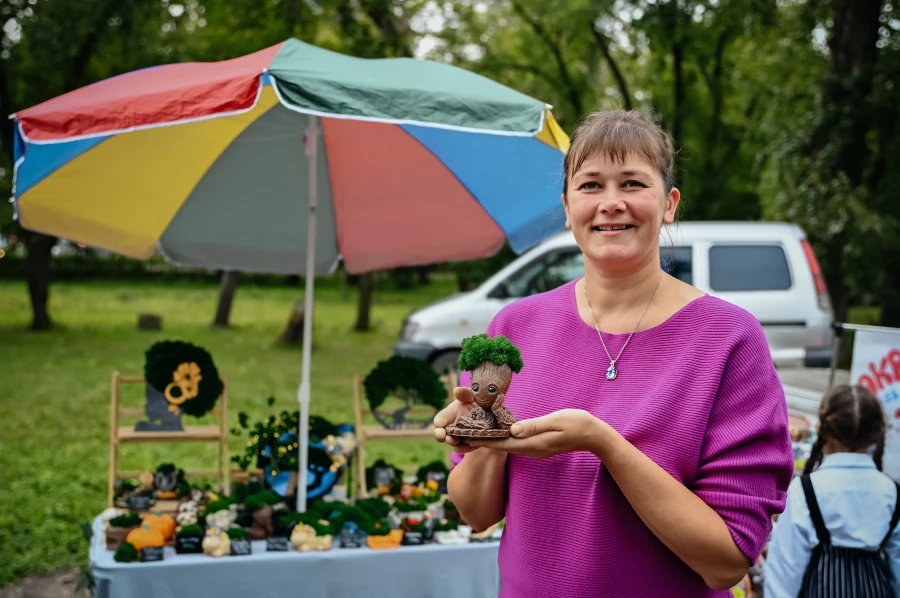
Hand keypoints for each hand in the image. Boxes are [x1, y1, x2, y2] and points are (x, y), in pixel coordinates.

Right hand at [433, 387, 480, 453]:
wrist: (494, 412)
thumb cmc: (478, 401)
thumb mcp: (473, 396)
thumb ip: (465, 393)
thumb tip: (456, 391)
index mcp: (450, 414)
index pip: (441, 418)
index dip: (439, 421)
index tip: (439, 423)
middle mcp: (452, 426)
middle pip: (441, 433)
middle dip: (439, 435)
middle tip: (442, 435)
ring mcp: (460, 436)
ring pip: (452, 441)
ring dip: (452, 441)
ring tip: (453, 440)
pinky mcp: (471, 443)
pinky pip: (465, 447)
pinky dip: (464, 447)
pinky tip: (465, 445)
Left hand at [466, 408, 607, 458]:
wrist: (594, 436)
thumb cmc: (577, 424)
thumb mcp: (556, 420)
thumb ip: (534, 426)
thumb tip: (513, 429)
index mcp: (534, 444)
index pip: (503, 443)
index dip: (484, 440)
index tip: (467, 436)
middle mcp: (532, 450)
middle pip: (502, 446)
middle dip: (483, 441)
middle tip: (463, 435)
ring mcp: (535, 449)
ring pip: (508, 445)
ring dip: (491, 439)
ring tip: (473, 433)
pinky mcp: (538, 446)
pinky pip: (516, 443)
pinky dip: (503, 438)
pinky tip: (496, 431)